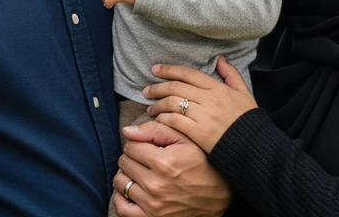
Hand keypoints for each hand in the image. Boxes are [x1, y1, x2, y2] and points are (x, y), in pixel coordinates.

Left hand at [113, 121, 230, 216]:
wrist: (218, 195)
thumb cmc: (201, 162)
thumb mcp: (184, 139)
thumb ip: (155, 129)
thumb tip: (126, 130)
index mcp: (163, 162)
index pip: (130, 146)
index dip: (137, 142)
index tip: (147, 145)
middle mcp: (156, 185)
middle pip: (124, 162)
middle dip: (132, 156)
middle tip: (144, 157)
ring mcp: (153, 206)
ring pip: (120, 182)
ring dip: (126, 174)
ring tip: (139, 171)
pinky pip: (122, 208)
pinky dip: (122, 197)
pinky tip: (131, 188)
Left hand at [144, 57, 256, 152]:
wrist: (254, 148)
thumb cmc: (248, 122)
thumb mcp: (244, 93)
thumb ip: (231, 74)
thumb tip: (220, 58)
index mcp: (218, 88)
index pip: (188, 73)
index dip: (169, 69)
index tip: (155, 69)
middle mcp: (209, 99)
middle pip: (176, 87)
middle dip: (158, 87)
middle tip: (146, 90)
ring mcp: (204, 116)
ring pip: (173, 103)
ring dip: (158, 105)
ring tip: (150, 108)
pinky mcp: (199, 133)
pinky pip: (175, 121)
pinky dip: (164, 119)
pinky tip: (158, 121)